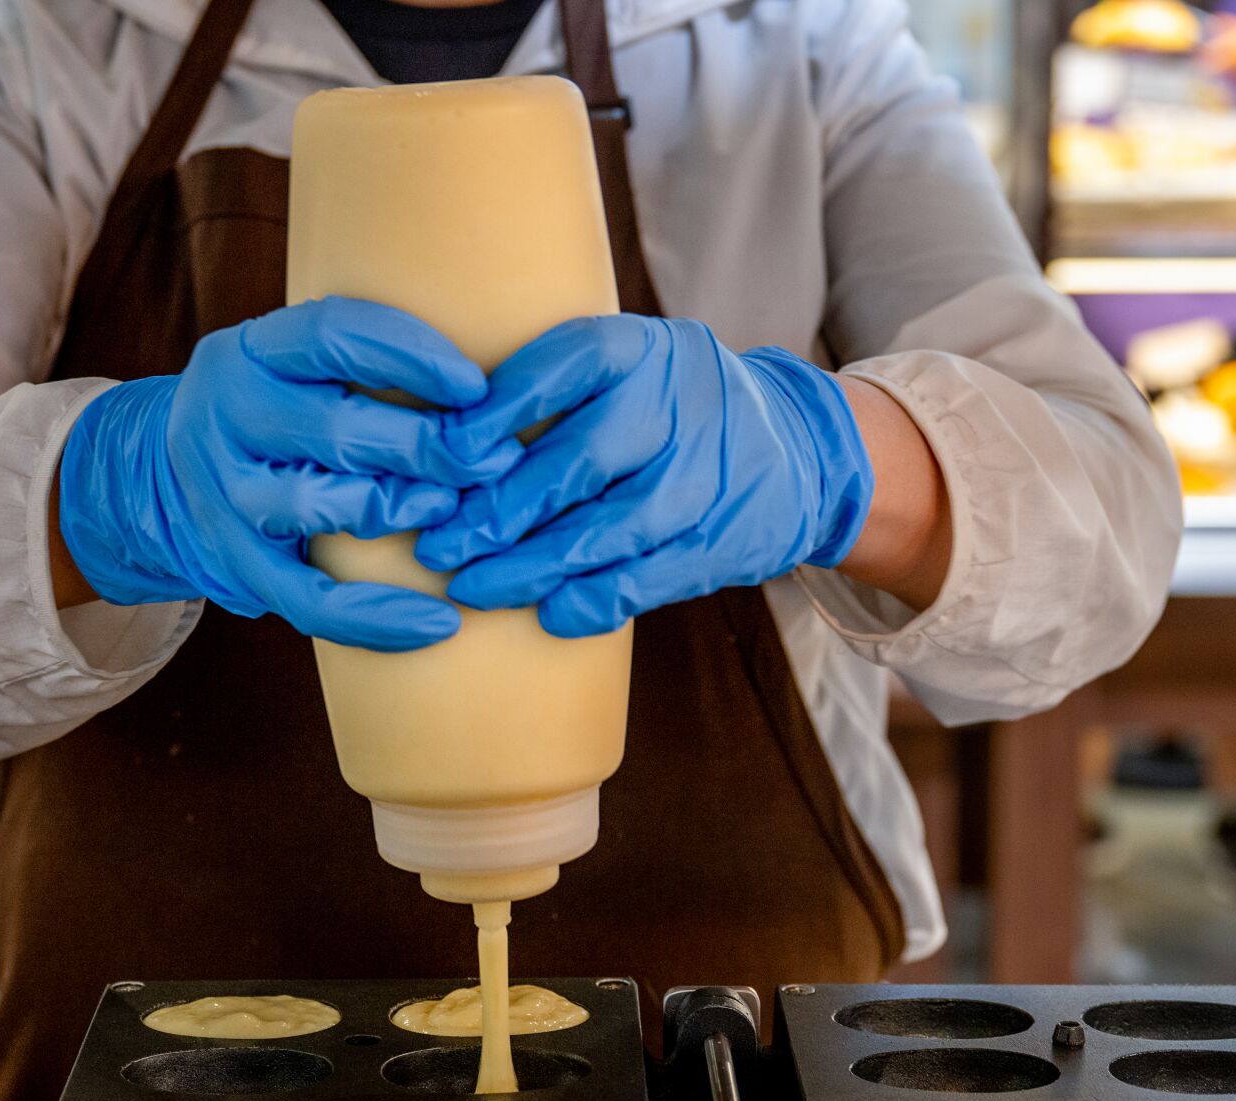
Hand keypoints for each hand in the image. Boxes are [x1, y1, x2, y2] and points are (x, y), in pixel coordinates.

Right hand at [58, 297, 519, 649]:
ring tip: (457, 513)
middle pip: (335, 429)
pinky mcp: (235, 564)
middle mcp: (228, 417)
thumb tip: (484, 389)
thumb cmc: (271, 408)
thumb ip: (361, 360)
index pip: (334, 336)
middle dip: (426, 446)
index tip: (477, 385)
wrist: (157, 471)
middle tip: (493, 460)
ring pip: (318, 507)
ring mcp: (225, 495)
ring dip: (398, 510)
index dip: (412, 357)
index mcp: (252, 353)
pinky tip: (439, 625)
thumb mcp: (292, 361)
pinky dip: (376, 618)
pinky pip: (310, 598)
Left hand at [415, 316, 874, 636]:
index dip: (497, 413)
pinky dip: (599, 600)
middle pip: (580, 460)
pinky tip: (550, 615)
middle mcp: (681, 404)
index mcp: (644, 349)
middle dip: (499, 511)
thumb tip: (441, 445)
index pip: (564, 368)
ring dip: (535, 567)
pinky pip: (654, 577)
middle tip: (439, 545)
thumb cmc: (671, 409)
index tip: (439, 456)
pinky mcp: (727, 538)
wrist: (797, 448)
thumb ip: (553, 393)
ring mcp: (708, 475)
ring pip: (612, 529)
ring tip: (473, 589)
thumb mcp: (627, 368)